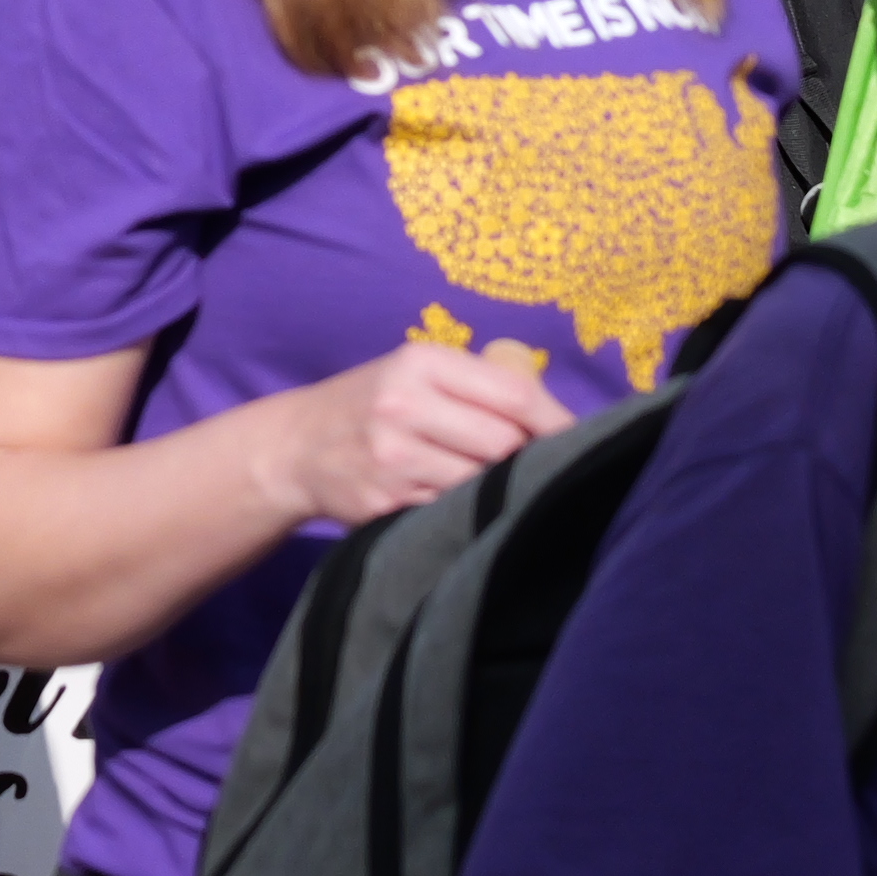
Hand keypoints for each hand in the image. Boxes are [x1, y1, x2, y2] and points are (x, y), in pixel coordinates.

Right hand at [259, 342, 572, 530]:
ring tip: (493, 485)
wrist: (297, 448)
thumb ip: (476, 385)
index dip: (556, 420)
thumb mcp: (414, 371)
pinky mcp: (384, 504)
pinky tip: (461, 507)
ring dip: (495, 489)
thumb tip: (556, 421)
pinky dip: (464, 513)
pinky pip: (449, 513)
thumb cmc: (374, 404)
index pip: (513, 394)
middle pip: (503, 442)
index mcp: (421, 362)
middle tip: (532, 465)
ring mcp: (392, 458)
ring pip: (480, 483)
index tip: (579, 440)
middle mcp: (404, 405)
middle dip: (524, 457)